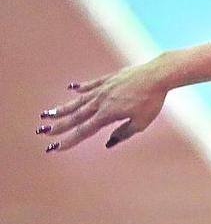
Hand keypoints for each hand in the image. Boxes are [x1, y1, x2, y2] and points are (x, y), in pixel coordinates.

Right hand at [36, 60, 169, 152]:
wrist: (157, 75)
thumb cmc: (152, 101)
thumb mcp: (141, 123)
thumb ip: (123, 133)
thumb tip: (108, 143)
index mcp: (108, 114)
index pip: (84, 130)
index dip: (69, 140)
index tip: (54, 148)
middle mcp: (101, 101)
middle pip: (75, 116)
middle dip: (57, 126)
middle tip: (40, 132)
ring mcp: (103, 89)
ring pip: (78, 101)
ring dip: (62, 108)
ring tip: (46, 114)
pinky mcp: (109, 79)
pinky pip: (91, 85)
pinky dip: (80, 88)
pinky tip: (72, 89)